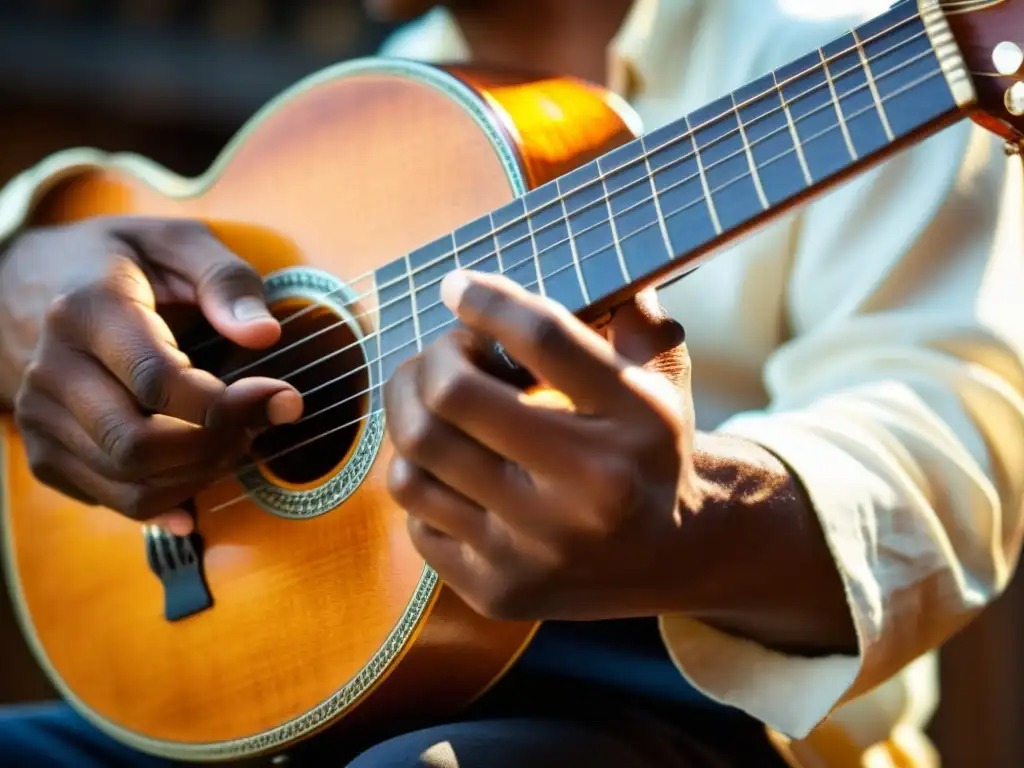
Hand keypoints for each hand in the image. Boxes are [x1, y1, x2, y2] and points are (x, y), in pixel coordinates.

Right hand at [0, 216, 302, 533]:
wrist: (28, 283)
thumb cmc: (121, 260)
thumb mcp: (177, 241)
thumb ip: (225, 279)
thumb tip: (264, 334)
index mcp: (87, 309)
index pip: (156, 381)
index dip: (227, 403)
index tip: (280, 397)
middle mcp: (53, 370)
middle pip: (139, 445)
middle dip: (216, 446)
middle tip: (256, 422)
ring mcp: (41, 418)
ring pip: (131, 484)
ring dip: (202, 474)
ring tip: (235, 438)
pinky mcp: (46, 454)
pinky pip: (117, 501)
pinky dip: (174, 498)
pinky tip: (204, 469)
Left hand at [383, 271, 700, 620]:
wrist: (674, 557)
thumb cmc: (651, 452)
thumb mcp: (664, 381)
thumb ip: (633, 318)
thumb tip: (598, 267)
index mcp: (635, 423)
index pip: (543, 338)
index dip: (484, 300)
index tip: (456, 287)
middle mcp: (588, 493)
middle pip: (451, 398)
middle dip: (432, 358)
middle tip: (447, 354)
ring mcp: (536, 550)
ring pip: (414, 459)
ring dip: (409, 415)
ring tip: (434, 404)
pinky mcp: (498, 591)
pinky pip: (415, 517)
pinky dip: (424, 480)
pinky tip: (454, 470)